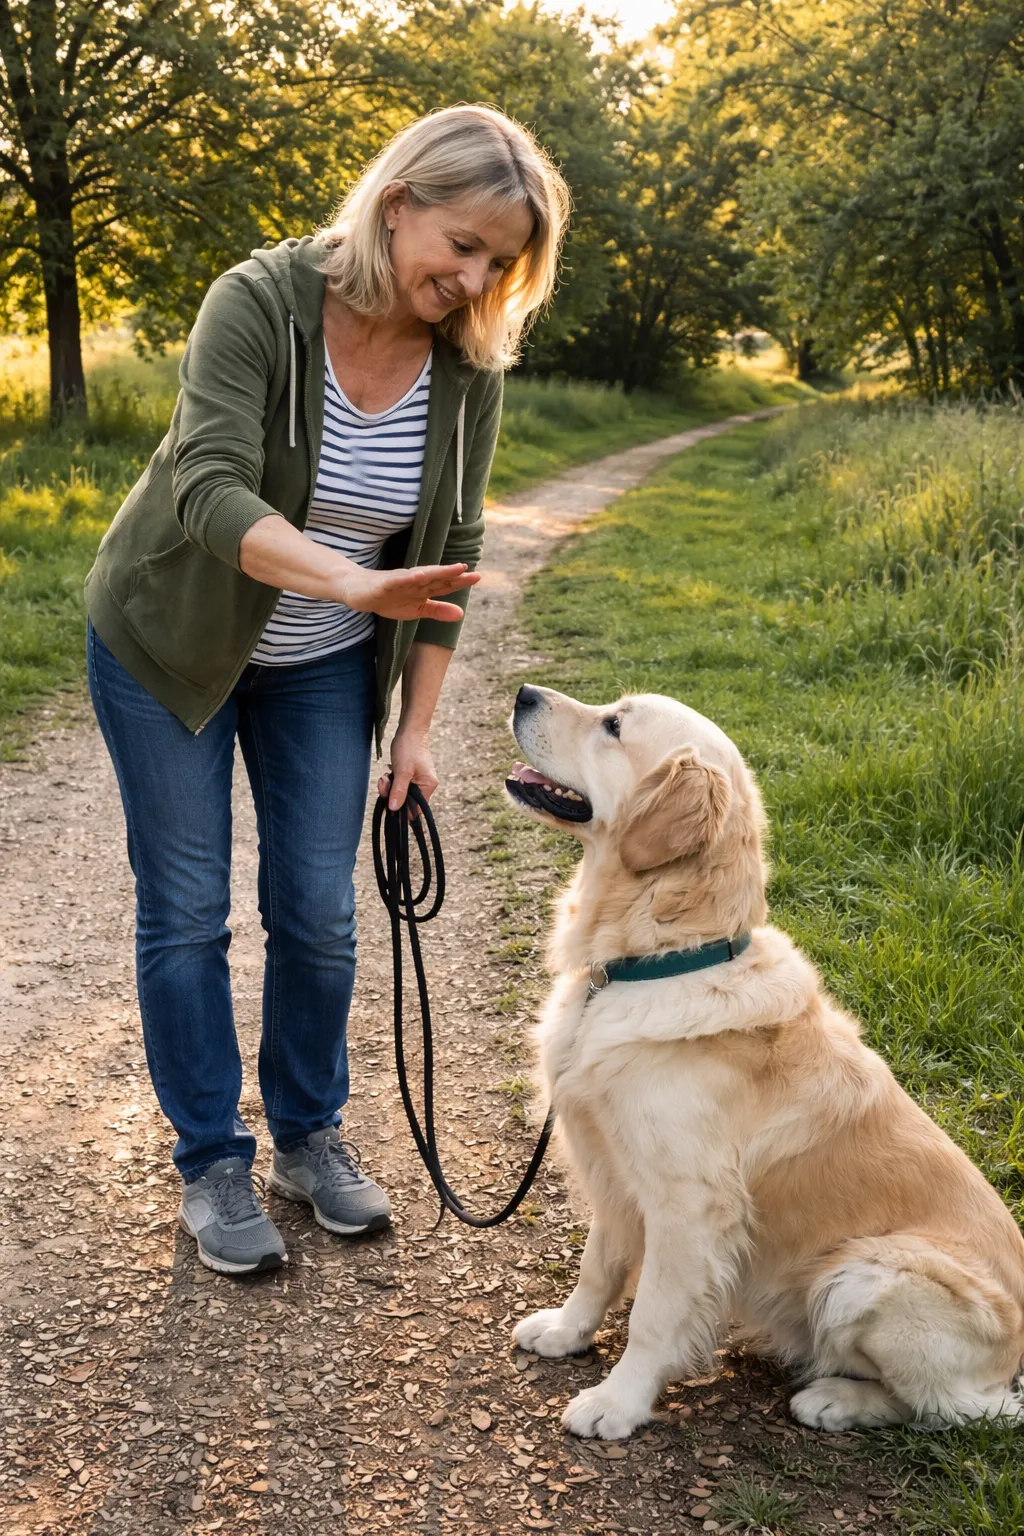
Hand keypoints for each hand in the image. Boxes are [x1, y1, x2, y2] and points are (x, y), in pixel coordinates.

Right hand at [339, 562, 478, 622]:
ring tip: (448, 569)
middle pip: (435, 576)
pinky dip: (407, 578)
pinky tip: (417, 576)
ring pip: (419, 575)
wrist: (359, 592)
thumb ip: (438, 610)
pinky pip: (397, 581)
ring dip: (434, 572)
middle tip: (467, 569)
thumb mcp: (417, 609)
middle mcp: (414, 580)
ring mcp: (399, 580)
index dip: (460, 581)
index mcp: (423, 587)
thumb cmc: (390, 598)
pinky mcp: (384, 584)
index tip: (477, 576)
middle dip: (451, 573)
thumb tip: (461, 614)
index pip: (444, 584)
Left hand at [378, 727, 438, 812]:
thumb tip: (394, 809)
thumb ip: (399, 791)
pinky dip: (391, 782)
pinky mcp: (410, 776)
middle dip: (392, 795)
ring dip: (390, 788)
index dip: (401, 810)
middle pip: (406, 802)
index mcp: (428, 786)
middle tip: (385, 782)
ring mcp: (418, 781)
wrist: (410, 729)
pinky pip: (399, 786)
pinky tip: (388, 774)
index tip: (389, 801)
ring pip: (401, 794)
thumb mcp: (402, 771)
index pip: (416, 810)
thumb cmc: (409, 747)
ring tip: (385, 777)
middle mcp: (425, 786)